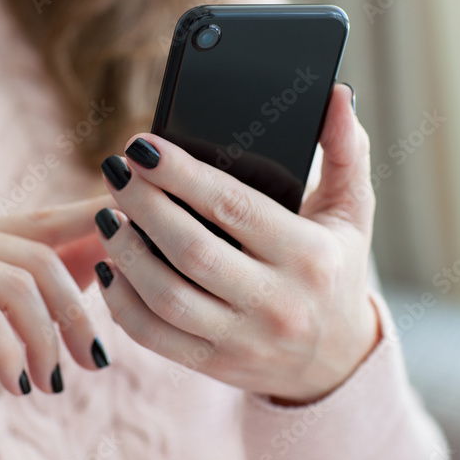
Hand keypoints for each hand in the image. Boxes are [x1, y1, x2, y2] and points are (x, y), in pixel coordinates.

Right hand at [0, 195, 111, 459]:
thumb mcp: (22, 325)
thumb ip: (58, 281)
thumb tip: (114, 241)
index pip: (47, 221)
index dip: (94, 224)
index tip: (141, 229)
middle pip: (40, 258)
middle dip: (77, 315)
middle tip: (95, 362)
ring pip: (19, 286)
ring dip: (46, 342)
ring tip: (52, 383)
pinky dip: (12, 355)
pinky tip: (17, 386)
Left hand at [93, 83, 379, 403]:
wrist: (337, 361)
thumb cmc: (336, 269)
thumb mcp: (352, 212)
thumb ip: (345, 151)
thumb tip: (336, 94)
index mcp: (309, 256)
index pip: (234, 207)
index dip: (181, 174)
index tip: (142, 145)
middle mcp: (278, 303)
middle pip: (191, 250)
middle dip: (143, 205)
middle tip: (115, 169)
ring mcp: (244, 340)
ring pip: (166, 297)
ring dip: (126, 251)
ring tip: (106, 213)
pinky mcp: (215, 365)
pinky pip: (155, 336)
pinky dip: (122, 302)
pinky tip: (109, 266)